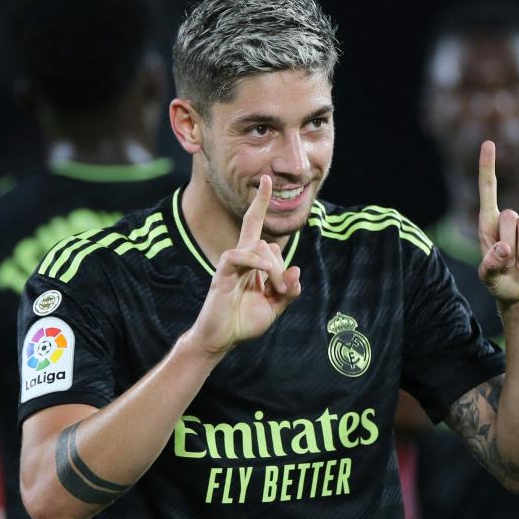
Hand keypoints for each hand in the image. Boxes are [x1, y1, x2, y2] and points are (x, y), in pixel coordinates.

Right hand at [189, 175, 302, 356]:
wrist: (222, 339)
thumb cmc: (245, 321)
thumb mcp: (275, 306)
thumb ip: (289, 289)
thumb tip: (296, 270)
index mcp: (253, 261)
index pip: (255, 224)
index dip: (260, 203)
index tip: (267, 180)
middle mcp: (241, 257)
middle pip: (268, 243)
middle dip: (281, 267)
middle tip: (284, 290)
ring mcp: (231, 263)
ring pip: (259, 247)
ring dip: (274, 269)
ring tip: (275, 291)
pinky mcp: (222, 272)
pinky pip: (239, 255)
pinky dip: (256, 263)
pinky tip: (264, 278)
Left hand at [476, 141, 518, 311]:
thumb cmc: (502, 285)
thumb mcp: (489, 279)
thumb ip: (490, 266)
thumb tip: (502, 248)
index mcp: (489, 226)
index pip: (488, 191)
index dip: (488, 167)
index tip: (488, 143)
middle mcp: (509, 223)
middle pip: (509, 215)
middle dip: (509, 242)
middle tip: (511, 264)